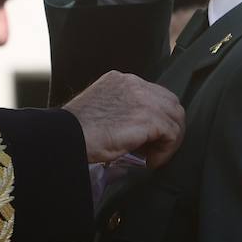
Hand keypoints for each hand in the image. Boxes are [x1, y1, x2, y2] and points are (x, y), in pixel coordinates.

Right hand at [63, 71, 183, 167]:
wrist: (66, 136)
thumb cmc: (75, 131)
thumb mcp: (101, 110)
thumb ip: (121, 111)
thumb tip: (138, 131)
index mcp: (121, 80)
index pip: (154, 94)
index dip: (157, 118)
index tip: (148, 138)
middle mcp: (134, 84)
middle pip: (170, 103)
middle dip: (169, 127)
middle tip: (156, 148)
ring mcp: (143, 98)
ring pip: (175, 118)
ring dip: (169, 141)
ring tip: (154, 157)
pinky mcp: (148, 117)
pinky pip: (172, 133)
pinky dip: (166, 150)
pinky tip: (151, 161)